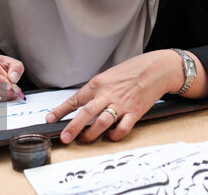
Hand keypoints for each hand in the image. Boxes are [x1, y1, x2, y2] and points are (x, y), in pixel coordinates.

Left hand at [45, 50, 184, 143]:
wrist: (157, 68)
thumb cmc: (134, 70)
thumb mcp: (109, 74)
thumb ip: (97, 89)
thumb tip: (84, 102)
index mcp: (99, 83)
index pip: (76, 98)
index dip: (61, 110)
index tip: (50, 118)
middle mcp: (108, 94)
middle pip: (86, 113)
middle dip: (73, 127)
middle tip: (64, 137)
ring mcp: (121, 104)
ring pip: (102, 123)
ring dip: (91, 134)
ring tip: (84, 140)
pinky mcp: (134, 112)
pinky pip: (122, 128)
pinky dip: (114, 135)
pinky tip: (110, 136)